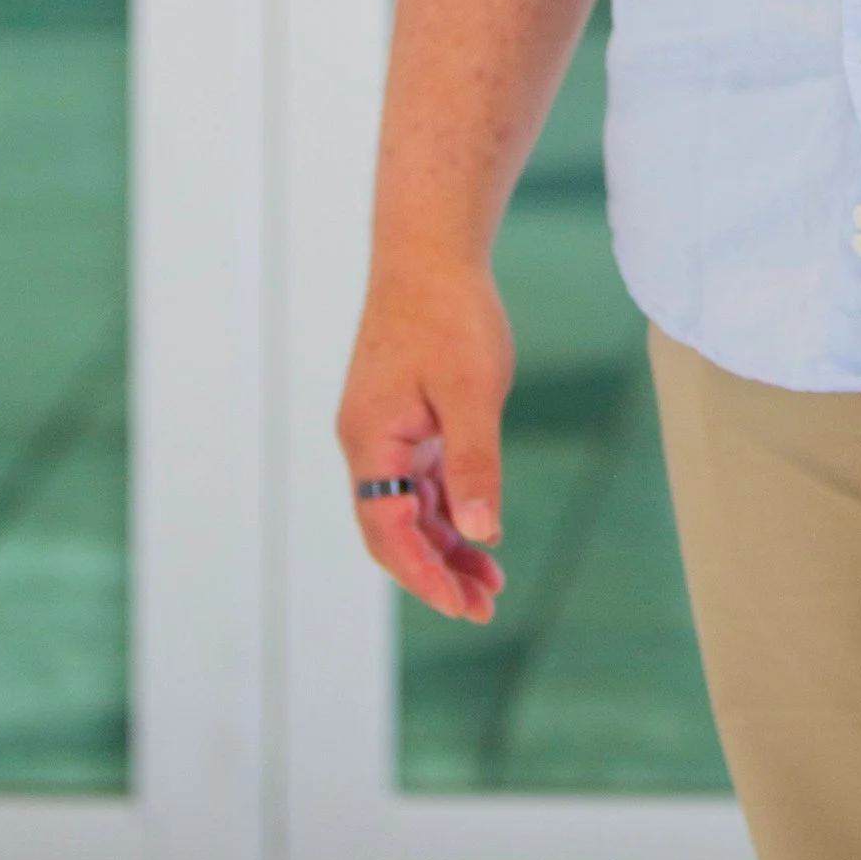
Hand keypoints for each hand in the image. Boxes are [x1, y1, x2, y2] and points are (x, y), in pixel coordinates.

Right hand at [336, 256, 515, 623]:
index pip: (387, 530)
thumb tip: (483, 534)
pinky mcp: (406, 420)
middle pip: (394, 530)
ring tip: (491, 583)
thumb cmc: (450, 314)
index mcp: (371, 441)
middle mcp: (369, 444)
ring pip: (410, 509)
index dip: (423, 575)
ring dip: (445, 546)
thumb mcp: (473, 392)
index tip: (461, 606)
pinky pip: (421, 482)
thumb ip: (474, 465)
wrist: (432, 252)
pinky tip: (480, 532)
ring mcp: (386, 433)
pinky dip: (449, 510)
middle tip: (483, 607)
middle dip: (435, 573)